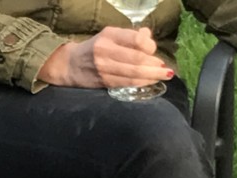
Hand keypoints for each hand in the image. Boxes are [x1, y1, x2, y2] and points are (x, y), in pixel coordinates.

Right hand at [38, 27, 172, 88]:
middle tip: (167, 70)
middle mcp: (105, 51)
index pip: (135, 39)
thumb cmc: (95, 48)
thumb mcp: (110, 35)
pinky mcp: (102, 82)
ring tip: (164, 76)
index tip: (154, 50)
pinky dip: (140, 83)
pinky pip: (125, 83)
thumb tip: (148, 36)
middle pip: (136, 59)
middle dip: (154, 65)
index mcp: (109, 36)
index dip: (149, 46)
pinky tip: (150, 82)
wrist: (69, 65)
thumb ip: (130, 36)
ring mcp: (103, 68)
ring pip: (132, 74)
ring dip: (151, 76)